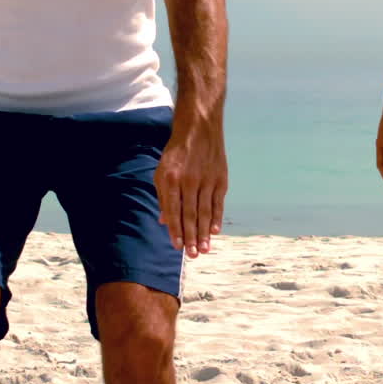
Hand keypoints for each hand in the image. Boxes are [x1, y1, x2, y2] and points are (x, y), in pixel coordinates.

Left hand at [155, 121, 227, 258]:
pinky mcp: (220, 178)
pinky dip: (217, 218)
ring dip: (205, 232)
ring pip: (205, 211)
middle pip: (190, 214)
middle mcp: (189, 180)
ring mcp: (206, 179)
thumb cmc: (176, 152)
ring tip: (205, 249)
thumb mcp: (161, 171)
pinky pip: (218, 202)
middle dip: (191, 236)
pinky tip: (215, 231)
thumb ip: (163, 197)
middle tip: (193, 255)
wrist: (198, 128)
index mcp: (171, 179)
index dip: (175, 230)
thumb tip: (164, 221)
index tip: (178, 246)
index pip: (173, 210)